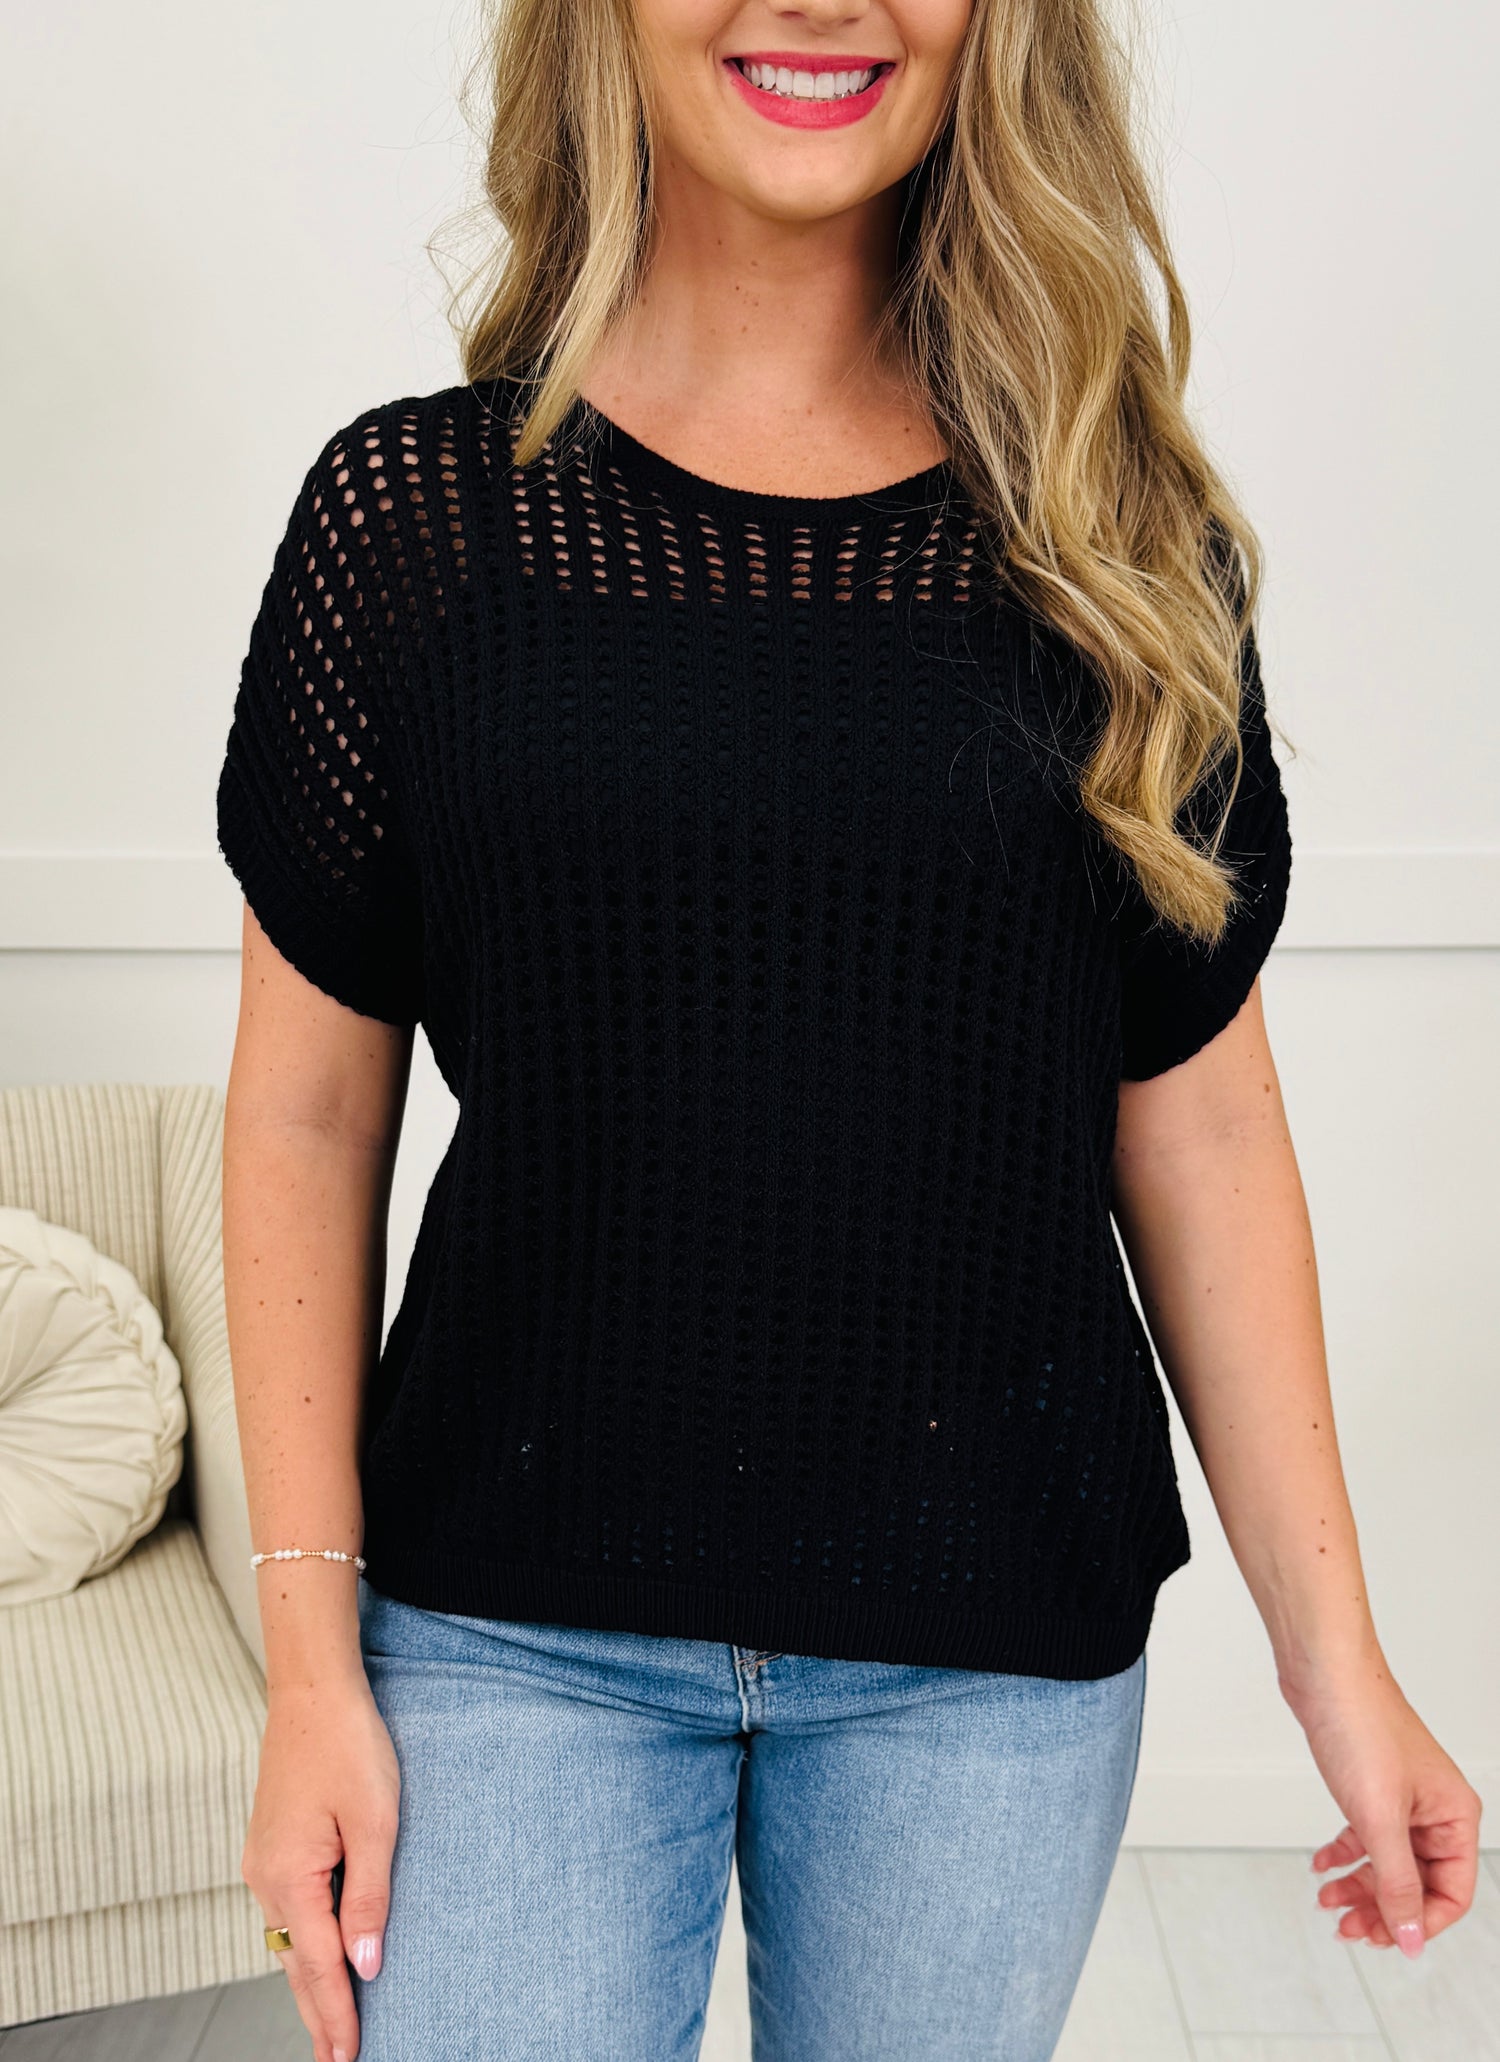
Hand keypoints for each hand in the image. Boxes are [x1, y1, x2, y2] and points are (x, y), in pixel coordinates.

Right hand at [242, 1671, 400, 2061]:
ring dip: (310, 1982)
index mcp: (290, 1876)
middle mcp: (265, 1877)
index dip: (338, 2013)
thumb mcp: (375, 1821)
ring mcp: (263, 1861)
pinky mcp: (271, 1845)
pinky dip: (302, 1945)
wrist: (312, 1691)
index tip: (348, 2058)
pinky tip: (318, 1958)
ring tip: (333, 2025)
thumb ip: (369, 1897)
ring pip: (287, 1939)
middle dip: (317, 2015)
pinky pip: (285, 1911)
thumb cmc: (349, 1746)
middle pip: (294, 1964)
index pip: (317, 1965)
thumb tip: (367, 1965)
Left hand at [1280, 1647, 1482, 1954]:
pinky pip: (1366, 1836)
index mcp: (1455, 1817)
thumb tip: (1410, 1938)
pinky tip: (1321, 1866)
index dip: (1419, 1922)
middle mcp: (1435, 1810)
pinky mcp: (1371, 1786)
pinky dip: (1345, 1854)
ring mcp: (1403, 1798)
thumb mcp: (1379, 1818)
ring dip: (1359, 1887)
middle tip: (1348, 1929)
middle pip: (1419, 1883)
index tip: (1384, 1938)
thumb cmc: (1359, 1726)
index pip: (1452, 1894)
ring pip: (1388, 1862)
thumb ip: (1397, 1883)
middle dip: (1383, 1910)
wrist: (1323, 1671)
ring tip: (1328, 1903)